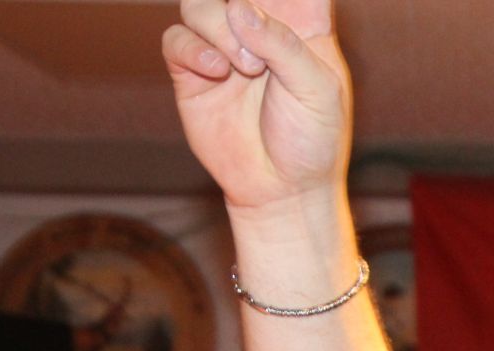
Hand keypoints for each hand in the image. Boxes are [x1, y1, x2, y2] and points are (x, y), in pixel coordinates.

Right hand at [162, 0, 347, 211]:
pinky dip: (192, 48)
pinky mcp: (192, 73)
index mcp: (302, 25)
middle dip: (236, 1)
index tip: (277, 0)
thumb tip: (239, 8)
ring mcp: (222, 48)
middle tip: (243, 16)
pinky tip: (217, 69)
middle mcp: (259, 29)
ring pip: (199, 5)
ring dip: (218, 27)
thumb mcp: (318, 91)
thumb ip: (284, 44)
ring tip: (247, 67)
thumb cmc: (312, 139)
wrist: (283, 188)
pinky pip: (176, 39)